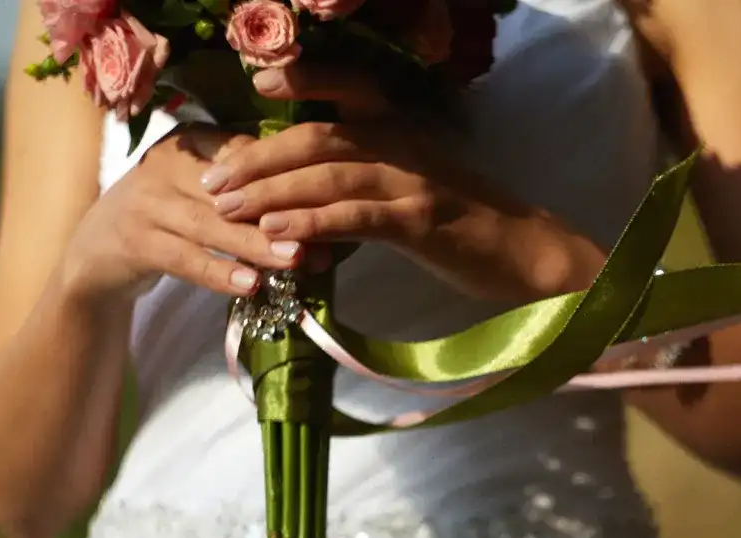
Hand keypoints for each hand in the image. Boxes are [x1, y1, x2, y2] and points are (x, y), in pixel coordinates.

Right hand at [57, 126, 305, 306]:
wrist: (96, 256)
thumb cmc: (169, 223)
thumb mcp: (205, 198)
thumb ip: (252, 204)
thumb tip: (319, 228)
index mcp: (191, 142)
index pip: (246, 154)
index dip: (286, 177)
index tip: (326, 199)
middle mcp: (165, 162)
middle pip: (232, 189)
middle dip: (279, 215)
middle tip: (321, 237)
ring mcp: (144, 201)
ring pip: (210, 223)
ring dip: (254, 243)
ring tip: (294, 260)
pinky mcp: (133, 240)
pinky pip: (185, 258)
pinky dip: (219, 272)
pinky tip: (250, 285)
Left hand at [200, 66, 604, 301]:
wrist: (527, 254)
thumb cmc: (468, 225)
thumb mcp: (416, 187)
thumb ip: (367, 180)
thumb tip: (308, 189)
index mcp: (403, 129)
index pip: (346, 90)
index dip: (302, 80)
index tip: (256, 86)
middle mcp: (405, 144)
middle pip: (318, 134)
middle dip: (258, 156)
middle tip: (213, 180)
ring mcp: (413, 180)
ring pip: (328, 172)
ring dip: (270, 191)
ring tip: (227, 209)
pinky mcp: (420, 221)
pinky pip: (355, 216)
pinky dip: (310, 223)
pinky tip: (275, 235)